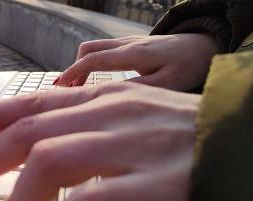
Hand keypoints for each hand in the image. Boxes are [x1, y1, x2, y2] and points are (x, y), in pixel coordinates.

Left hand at [0, 82, 199, 200]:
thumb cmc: (194, 144)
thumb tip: (43, 159)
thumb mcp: (134, 126)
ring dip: (15, 199)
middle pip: (28, 131)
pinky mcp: (164, 186)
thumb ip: (90, 135)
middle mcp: (116, 115)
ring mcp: (139, 147)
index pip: (32, 104)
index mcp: (108, 103)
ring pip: (50, 162)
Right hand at [56, 34, 218, 90]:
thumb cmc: (188, 66)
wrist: (204, 46)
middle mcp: (127, 43)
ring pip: (94, 48)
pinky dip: (91, 64)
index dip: (72, 73)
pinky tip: (93, 81)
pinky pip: (102, 51)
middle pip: (88, 50)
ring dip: (81, 67)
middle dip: (72, 70)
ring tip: (77, 90)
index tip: (59, 88)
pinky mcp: (130, 45)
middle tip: (67, 93)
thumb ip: (137, 89)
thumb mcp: (167, 84)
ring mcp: (127, 42)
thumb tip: (107, 97)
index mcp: (133, 54)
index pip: (93, 60)